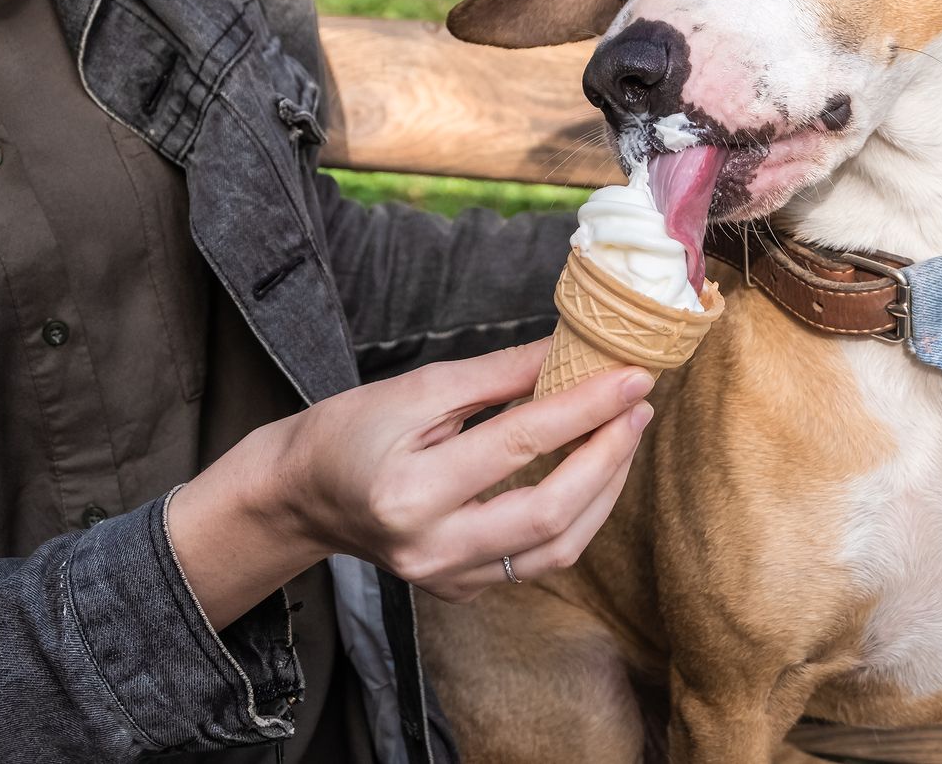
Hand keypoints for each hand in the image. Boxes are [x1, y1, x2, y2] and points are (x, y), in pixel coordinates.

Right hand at [168, 340, 653, 625]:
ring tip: (625, 435)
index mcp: (409, 491)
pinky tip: (593, 472)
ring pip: (557, 549)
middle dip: (609, 456)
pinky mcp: (463, 590)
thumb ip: (499, 375)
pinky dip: (577, 516)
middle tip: (638, 407)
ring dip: (605, 490)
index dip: (586, 406)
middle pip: (551, 513)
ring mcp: (448, 579)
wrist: (303, 495)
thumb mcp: (419, 389)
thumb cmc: (352, 431)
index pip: (521, 443)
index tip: (631, 374)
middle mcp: (430, 549)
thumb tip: (571, 352)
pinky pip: (538, 561)